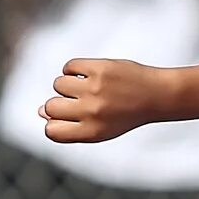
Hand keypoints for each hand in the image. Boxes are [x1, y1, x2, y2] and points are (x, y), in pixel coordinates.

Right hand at [39, 58, 173, 144]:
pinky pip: (69, 66)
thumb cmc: (126, 114)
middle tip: (79, 100)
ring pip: (58, 83)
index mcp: (92, 133)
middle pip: (50, 106)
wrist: (158, 95)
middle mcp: (92, 113)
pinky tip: (89, 73)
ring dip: (69, 83)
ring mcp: (95, 89)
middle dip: (59, 102)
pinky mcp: (99, 69)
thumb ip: (71, 125)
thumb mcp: (101, 128)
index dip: (53, 123)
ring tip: (88, 86)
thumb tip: (40, 112)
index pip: (51, 132)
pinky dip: (75, 68)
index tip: (64, 118)